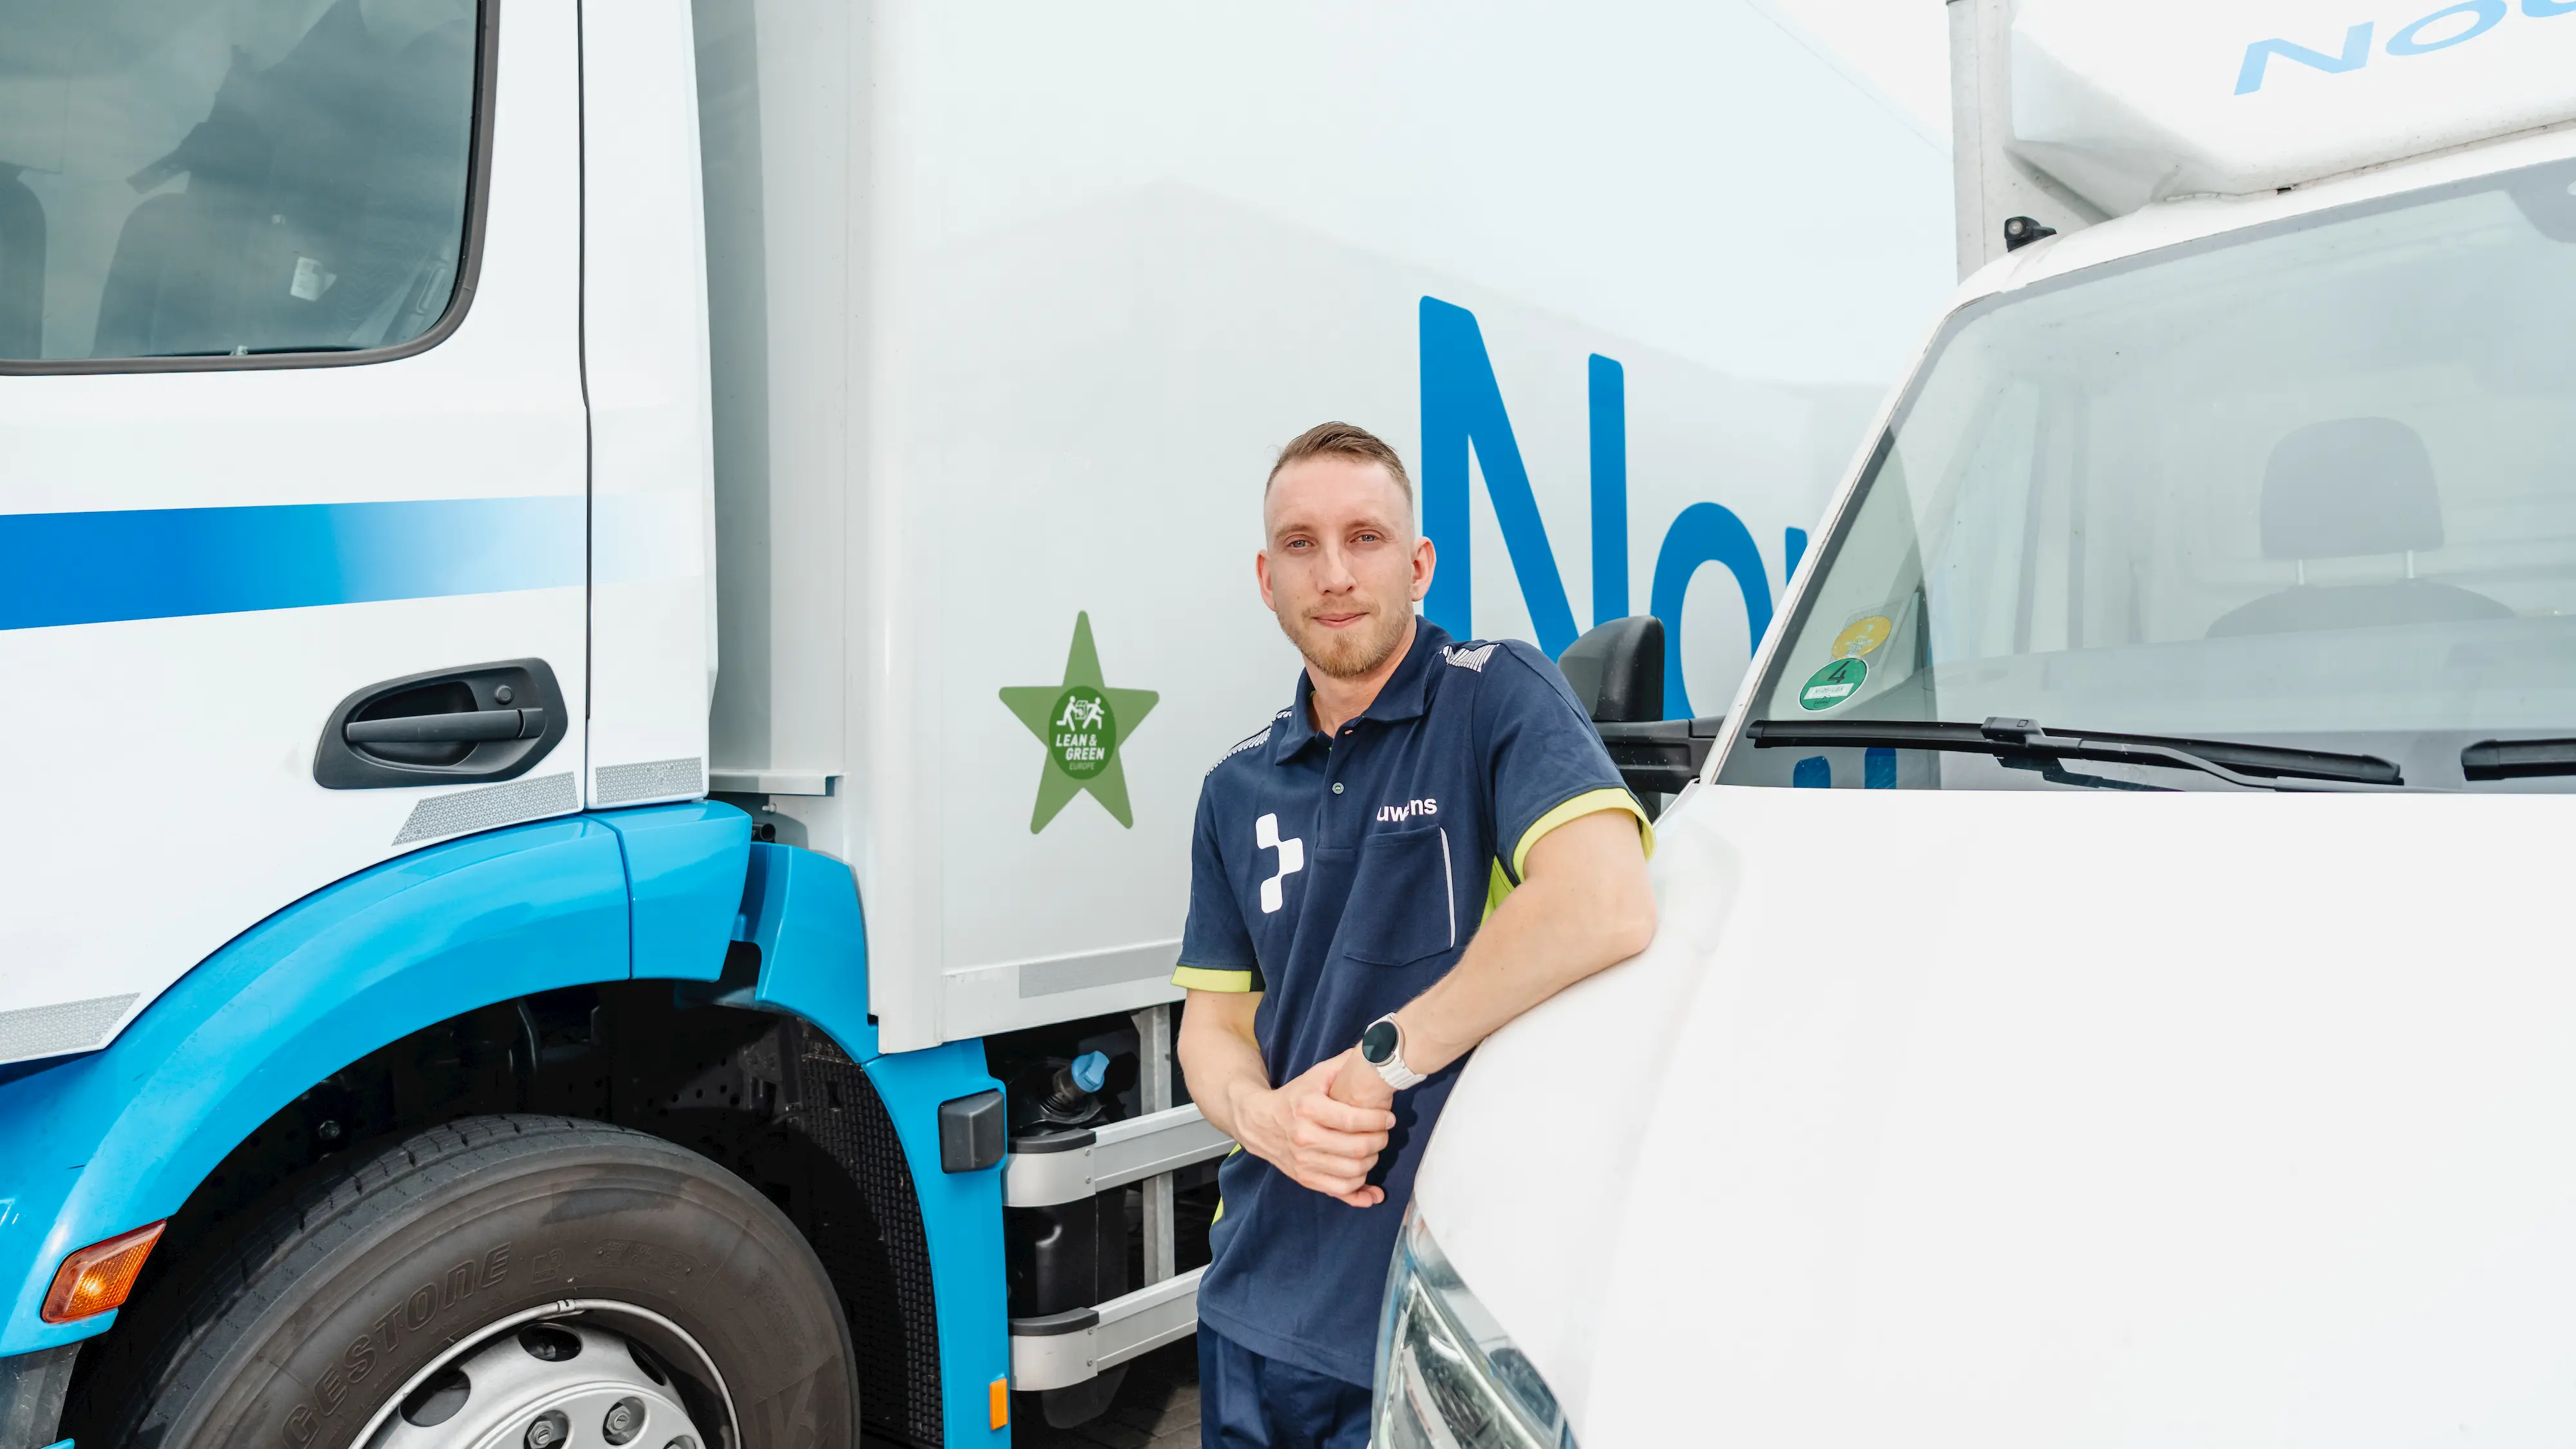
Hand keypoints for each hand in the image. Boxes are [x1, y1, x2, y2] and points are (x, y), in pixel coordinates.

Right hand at [1240, 1052, 1394, 1206]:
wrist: (1260, 1122)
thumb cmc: (1295, 1097)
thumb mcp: (1316, 1075)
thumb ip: (1345, 1065)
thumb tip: (1376, 1051)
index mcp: (1308, 1108)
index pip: (1352, 1120)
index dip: (1377, 1120)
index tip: (1389, 1118)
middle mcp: (1304, 1137)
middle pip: (1357, 1148)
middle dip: (1380, 1140)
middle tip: (1384, 1133)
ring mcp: (1304, 1161)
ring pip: (1352, 1171)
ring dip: (1372, 1161)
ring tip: (1374, 1149)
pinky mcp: (1305, 1179)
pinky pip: (1340, 1190)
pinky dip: (1360, 1189)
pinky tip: (1370, 1185)